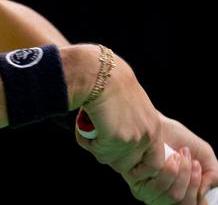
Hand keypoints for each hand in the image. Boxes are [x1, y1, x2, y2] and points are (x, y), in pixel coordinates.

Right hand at [74, 47, 164, 178]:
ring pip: (110, 160)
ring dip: (96, 147)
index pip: (154, 163)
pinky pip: (97, 151)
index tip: (119, 156)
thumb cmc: (109, 82)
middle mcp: (147, 136)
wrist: (101, 72)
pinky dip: (86, 140)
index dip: (136, 166)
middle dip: (110, 155)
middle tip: (97, 138)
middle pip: (127, 166)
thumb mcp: (131, 105)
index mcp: (154, 127)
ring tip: (88, 128)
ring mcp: (133, 139)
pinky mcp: (116, 139)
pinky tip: (83, 125)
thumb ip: (132, 123)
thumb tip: (117, 142)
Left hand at [158, 114, 217, 201]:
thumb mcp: (204, 156)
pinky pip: (157, 187)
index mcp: (181, 193)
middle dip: (191, 179)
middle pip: (184, 203)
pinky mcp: (136, 184)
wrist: (158, 124)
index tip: (200, 171)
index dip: (198, 195)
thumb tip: (203, 193)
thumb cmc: (178, 138)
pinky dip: (168, 170)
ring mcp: (150, 192)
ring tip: (177, 156)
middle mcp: (164, 197)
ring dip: (181, 173)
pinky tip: (166, 157)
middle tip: (191, 161)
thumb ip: (213, 175)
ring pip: (173, 196)